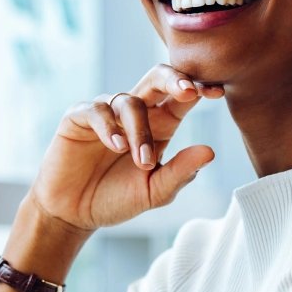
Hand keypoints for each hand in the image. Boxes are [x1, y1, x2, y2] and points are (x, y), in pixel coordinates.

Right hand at [30, 63, 223, 231]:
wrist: (73, 214)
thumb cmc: (116, 198)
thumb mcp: (154, 192)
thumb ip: (180, 172)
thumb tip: (210, 151)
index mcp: (160, 124)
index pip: (182, 97)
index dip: (199, 89)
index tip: (217, 93)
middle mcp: (135, 112)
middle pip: (157, 77)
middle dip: (175, 78)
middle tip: (189, 92)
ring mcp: (107, 112)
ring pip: (130, 101)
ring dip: (140, 131)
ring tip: (142, 162)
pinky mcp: (79, 117)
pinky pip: (97, 110)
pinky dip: (109, 127)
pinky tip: (116, 147)